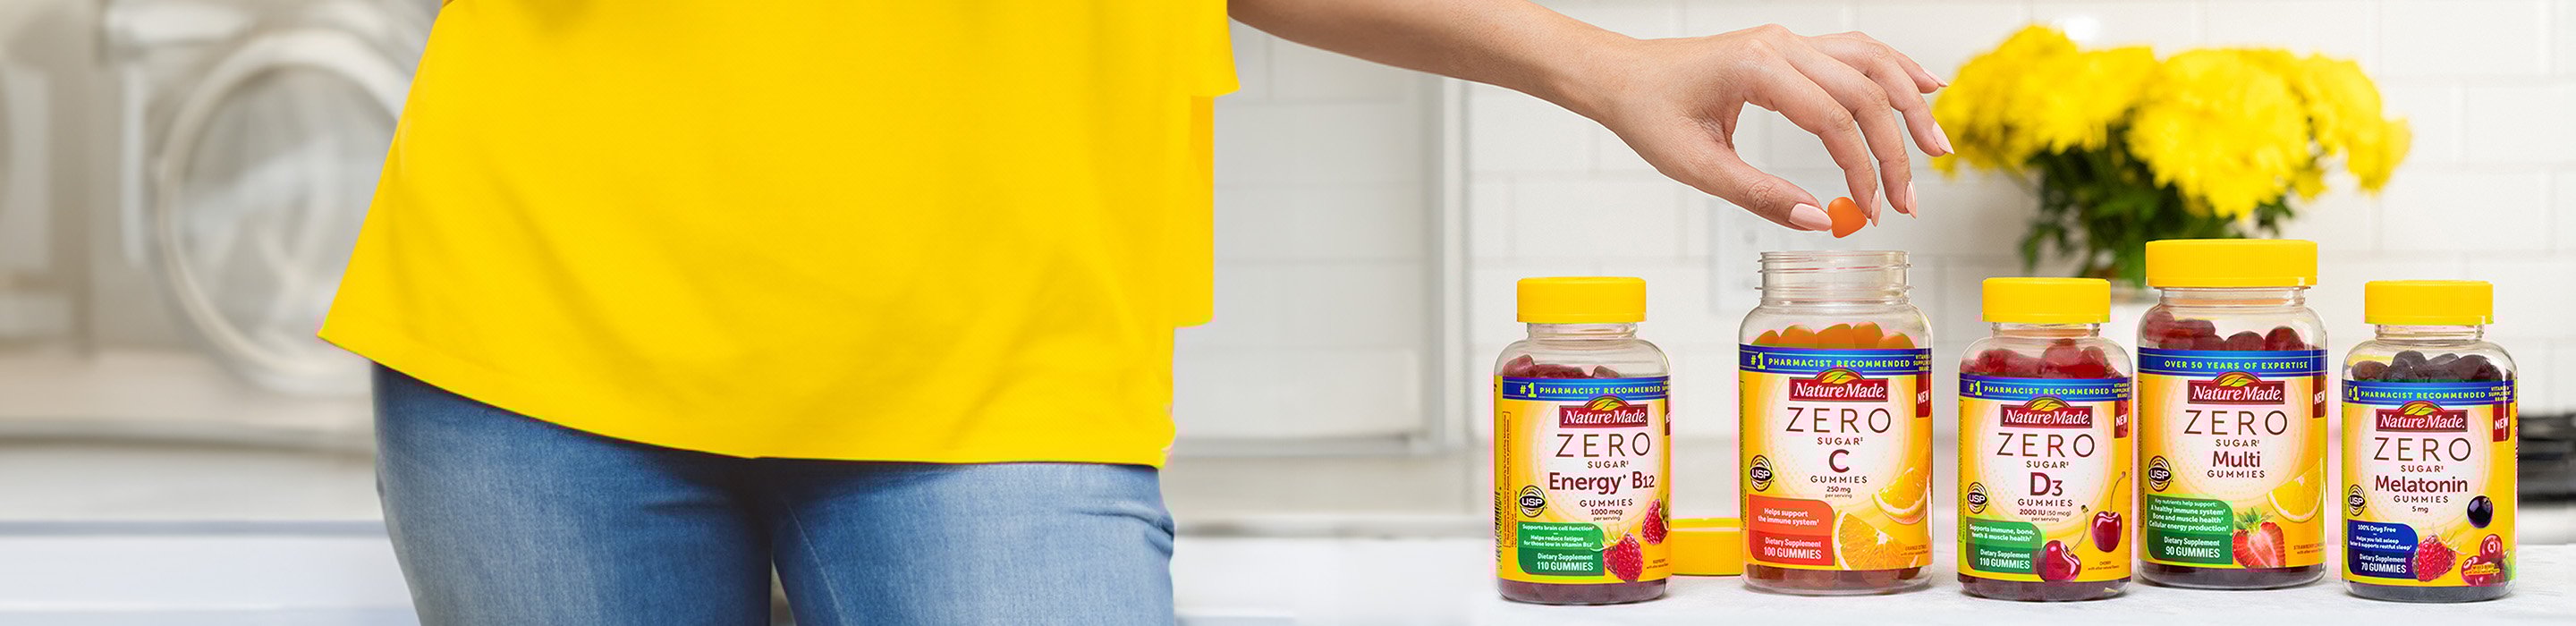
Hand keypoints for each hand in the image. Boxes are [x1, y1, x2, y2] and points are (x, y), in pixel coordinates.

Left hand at [1551, 25, 1949, 230]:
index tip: (1870, 213)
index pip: (1833, 119)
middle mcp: (1781, 45)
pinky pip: (1856, 52)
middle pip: (1865, 90)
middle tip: (1909, 202)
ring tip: (1938, 148)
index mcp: (1756, 69)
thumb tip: (1817, 222)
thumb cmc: (1649, 114)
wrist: (1622, 76)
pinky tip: (1925, 89)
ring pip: (1872, 61)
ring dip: (1909, 104)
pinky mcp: (1792, 48)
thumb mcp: (1695, 166)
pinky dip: (1894, 71)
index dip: (1860, 170)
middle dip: (1895, 148)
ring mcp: (1789, 41)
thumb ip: (1758, 194)